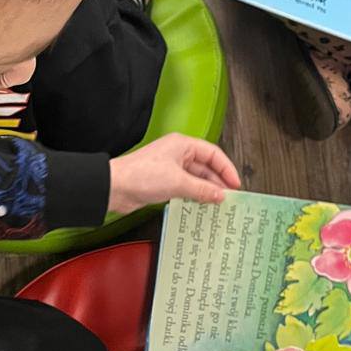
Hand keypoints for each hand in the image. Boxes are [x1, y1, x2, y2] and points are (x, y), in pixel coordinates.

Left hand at [108, 132, 239, 215]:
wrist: (115, 188)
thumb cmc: (140, 175)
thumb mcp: (178, 182)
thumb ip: (202, 189)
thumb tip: (220, 195)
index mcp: (182, 145)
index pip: (213, 154)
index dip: (227, 169)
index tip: (235, 184)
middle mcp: (178, 154)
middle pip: (206, 167)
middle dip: (218, 182)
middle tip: (229, 197)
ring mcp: (170, 168)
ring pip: (196, 179)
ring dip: (206, 191)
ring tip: (217, 204)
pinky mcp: (163, 182)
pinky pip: (186, 188)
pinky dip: (194, 196)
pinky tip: (200, 205)